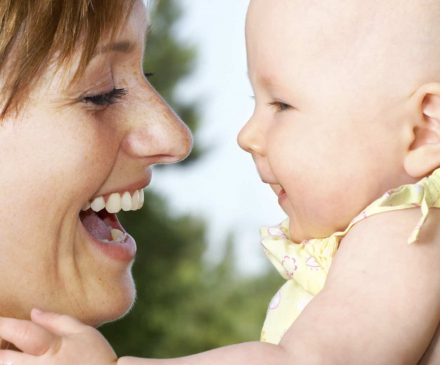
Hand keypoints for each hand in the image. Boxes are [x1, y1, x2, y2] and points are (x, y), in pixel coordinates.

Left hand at [0, 309, 117, 364]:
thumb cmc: (98, 358)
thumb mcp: (83, 332)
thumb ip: (57, 321)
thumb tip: (33, 312)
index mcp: (51, 348)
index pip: (19, 331)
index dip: (2, 324)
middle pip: (3, 359)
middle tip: (3, 341)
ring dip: (7, 360)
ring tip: (10, 353)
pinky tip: (19, 362)